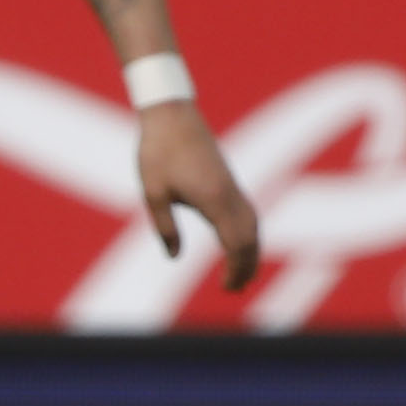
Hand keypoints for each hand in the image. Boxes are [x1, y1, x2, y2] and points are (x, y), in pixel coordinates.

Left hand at [141, 99, 265, 294]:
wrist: (172, 115)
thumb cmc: (157, 152)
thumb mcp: (153, 193)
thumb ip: (164, 226)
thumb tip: (174, 256)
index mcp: (213, 198)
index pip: (236, 242)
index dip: (236, 268)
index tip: (227, 288)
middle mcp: (229, 193)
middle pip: (250, 236)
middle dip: (247, 265)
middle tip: (233, 290)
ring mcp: (232, 185)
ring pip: (253, 224)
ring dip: (250, 250)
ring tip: (240, 273)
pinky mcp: (228, 180)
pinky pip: (247, 212)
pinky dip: (248, 233)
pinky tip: (239, 242)